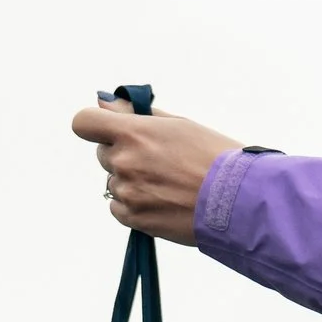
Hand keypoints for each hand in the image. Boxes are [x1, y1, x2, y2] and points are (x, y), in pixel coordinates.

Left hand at [70, 94, 242, 244]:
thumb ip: (136, 114)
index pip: (84, 123)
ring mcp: (128, 191)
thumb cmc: (214, 157)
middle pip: (103, 153)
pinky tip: (161, 201)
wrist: (237, 200)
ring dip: (131, 182)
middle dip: (123, 154)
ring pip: (113, 182)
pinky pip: (118, 208)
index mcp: (134, 132)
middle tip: (157, 161)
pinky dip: (134, 205)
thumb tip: (106, 104)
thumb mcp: (178, 125)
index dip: (93, 125)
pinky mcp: (135, 218)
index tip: (105, 129)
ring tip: (167, 185)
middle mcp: (125, 161)